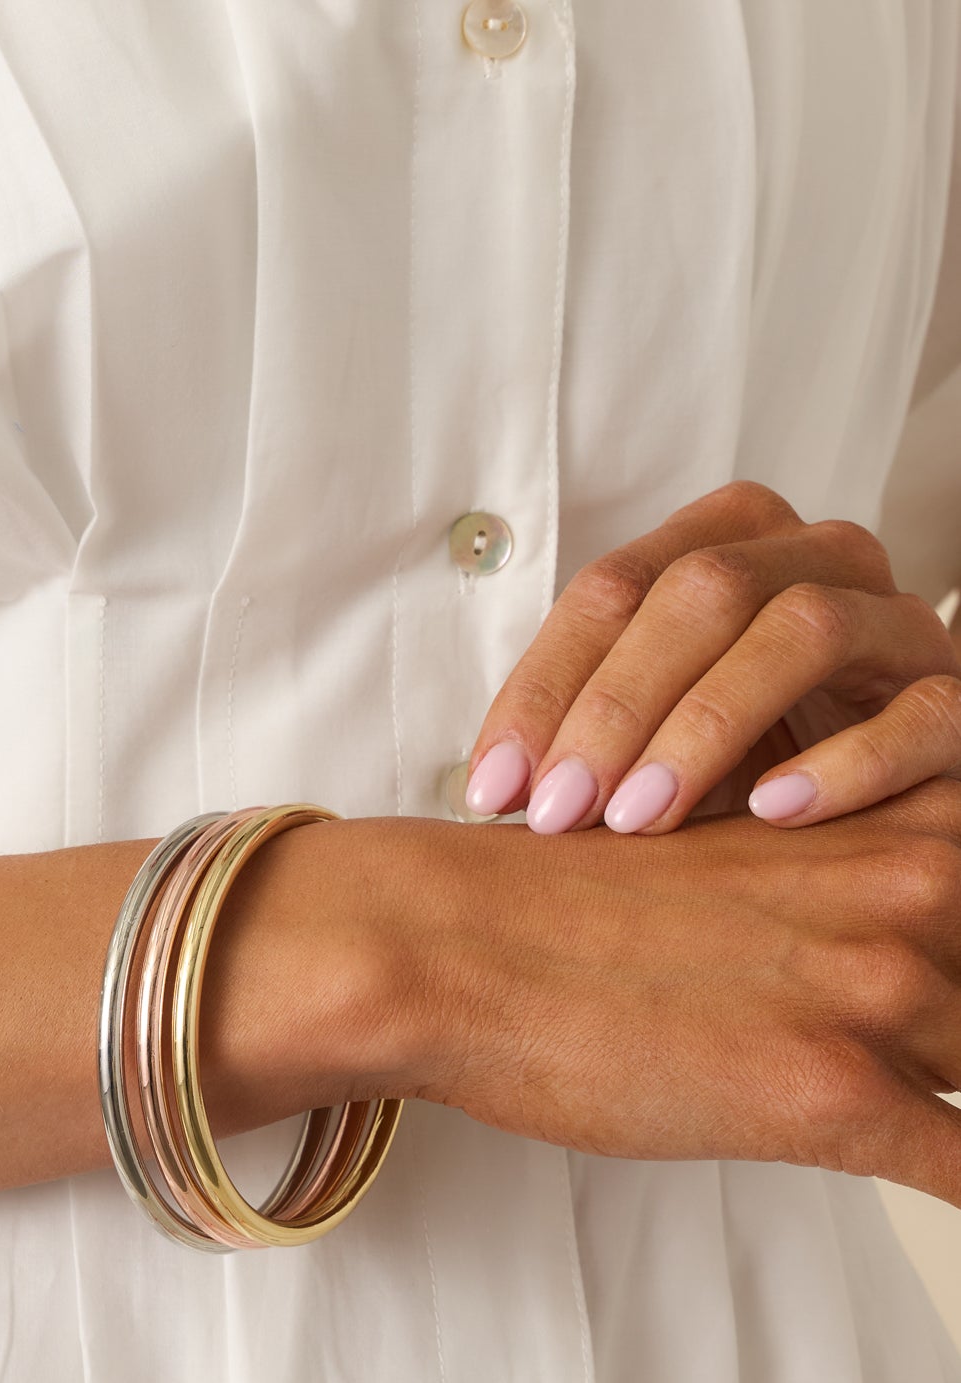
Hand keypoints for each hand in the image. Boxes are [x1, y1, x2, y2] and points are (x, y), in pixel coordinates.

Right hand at [371, 780, 960, 1205]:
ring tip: (875, 1119)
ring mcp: (879, 993)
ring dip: (947, 1101)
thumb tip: (866, 953)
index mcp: (894, 825)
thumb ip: (836, 890)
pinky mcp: (832, 1096)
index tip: (933, 1011)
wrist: (456, 942)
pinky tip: (940, 1193)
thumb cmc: (566, 903)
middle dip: (958, 1040)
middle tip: (884, 1060)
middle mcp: (913, 893)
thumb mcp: (738, 856)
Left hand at [458, 479, 960, 833]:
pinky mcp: (955, 699)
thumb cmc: (748, 760)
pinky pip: (916, 716)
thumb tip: (490, 796)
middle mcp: (816, 560)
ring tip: (641, 817)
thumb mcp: (653, 738)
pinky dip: (845, 763)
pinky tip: (774, 813)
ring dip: (708, 726)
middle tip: (559, 813)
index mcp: (727, 543)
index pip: (615, 588)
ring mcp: (895, 624)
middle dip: (615, 707)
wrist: (889, 785)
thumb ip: (585, 741)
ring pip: (804, 630)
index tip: (493, 789)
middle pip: (704, 594)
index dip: (544, 686)